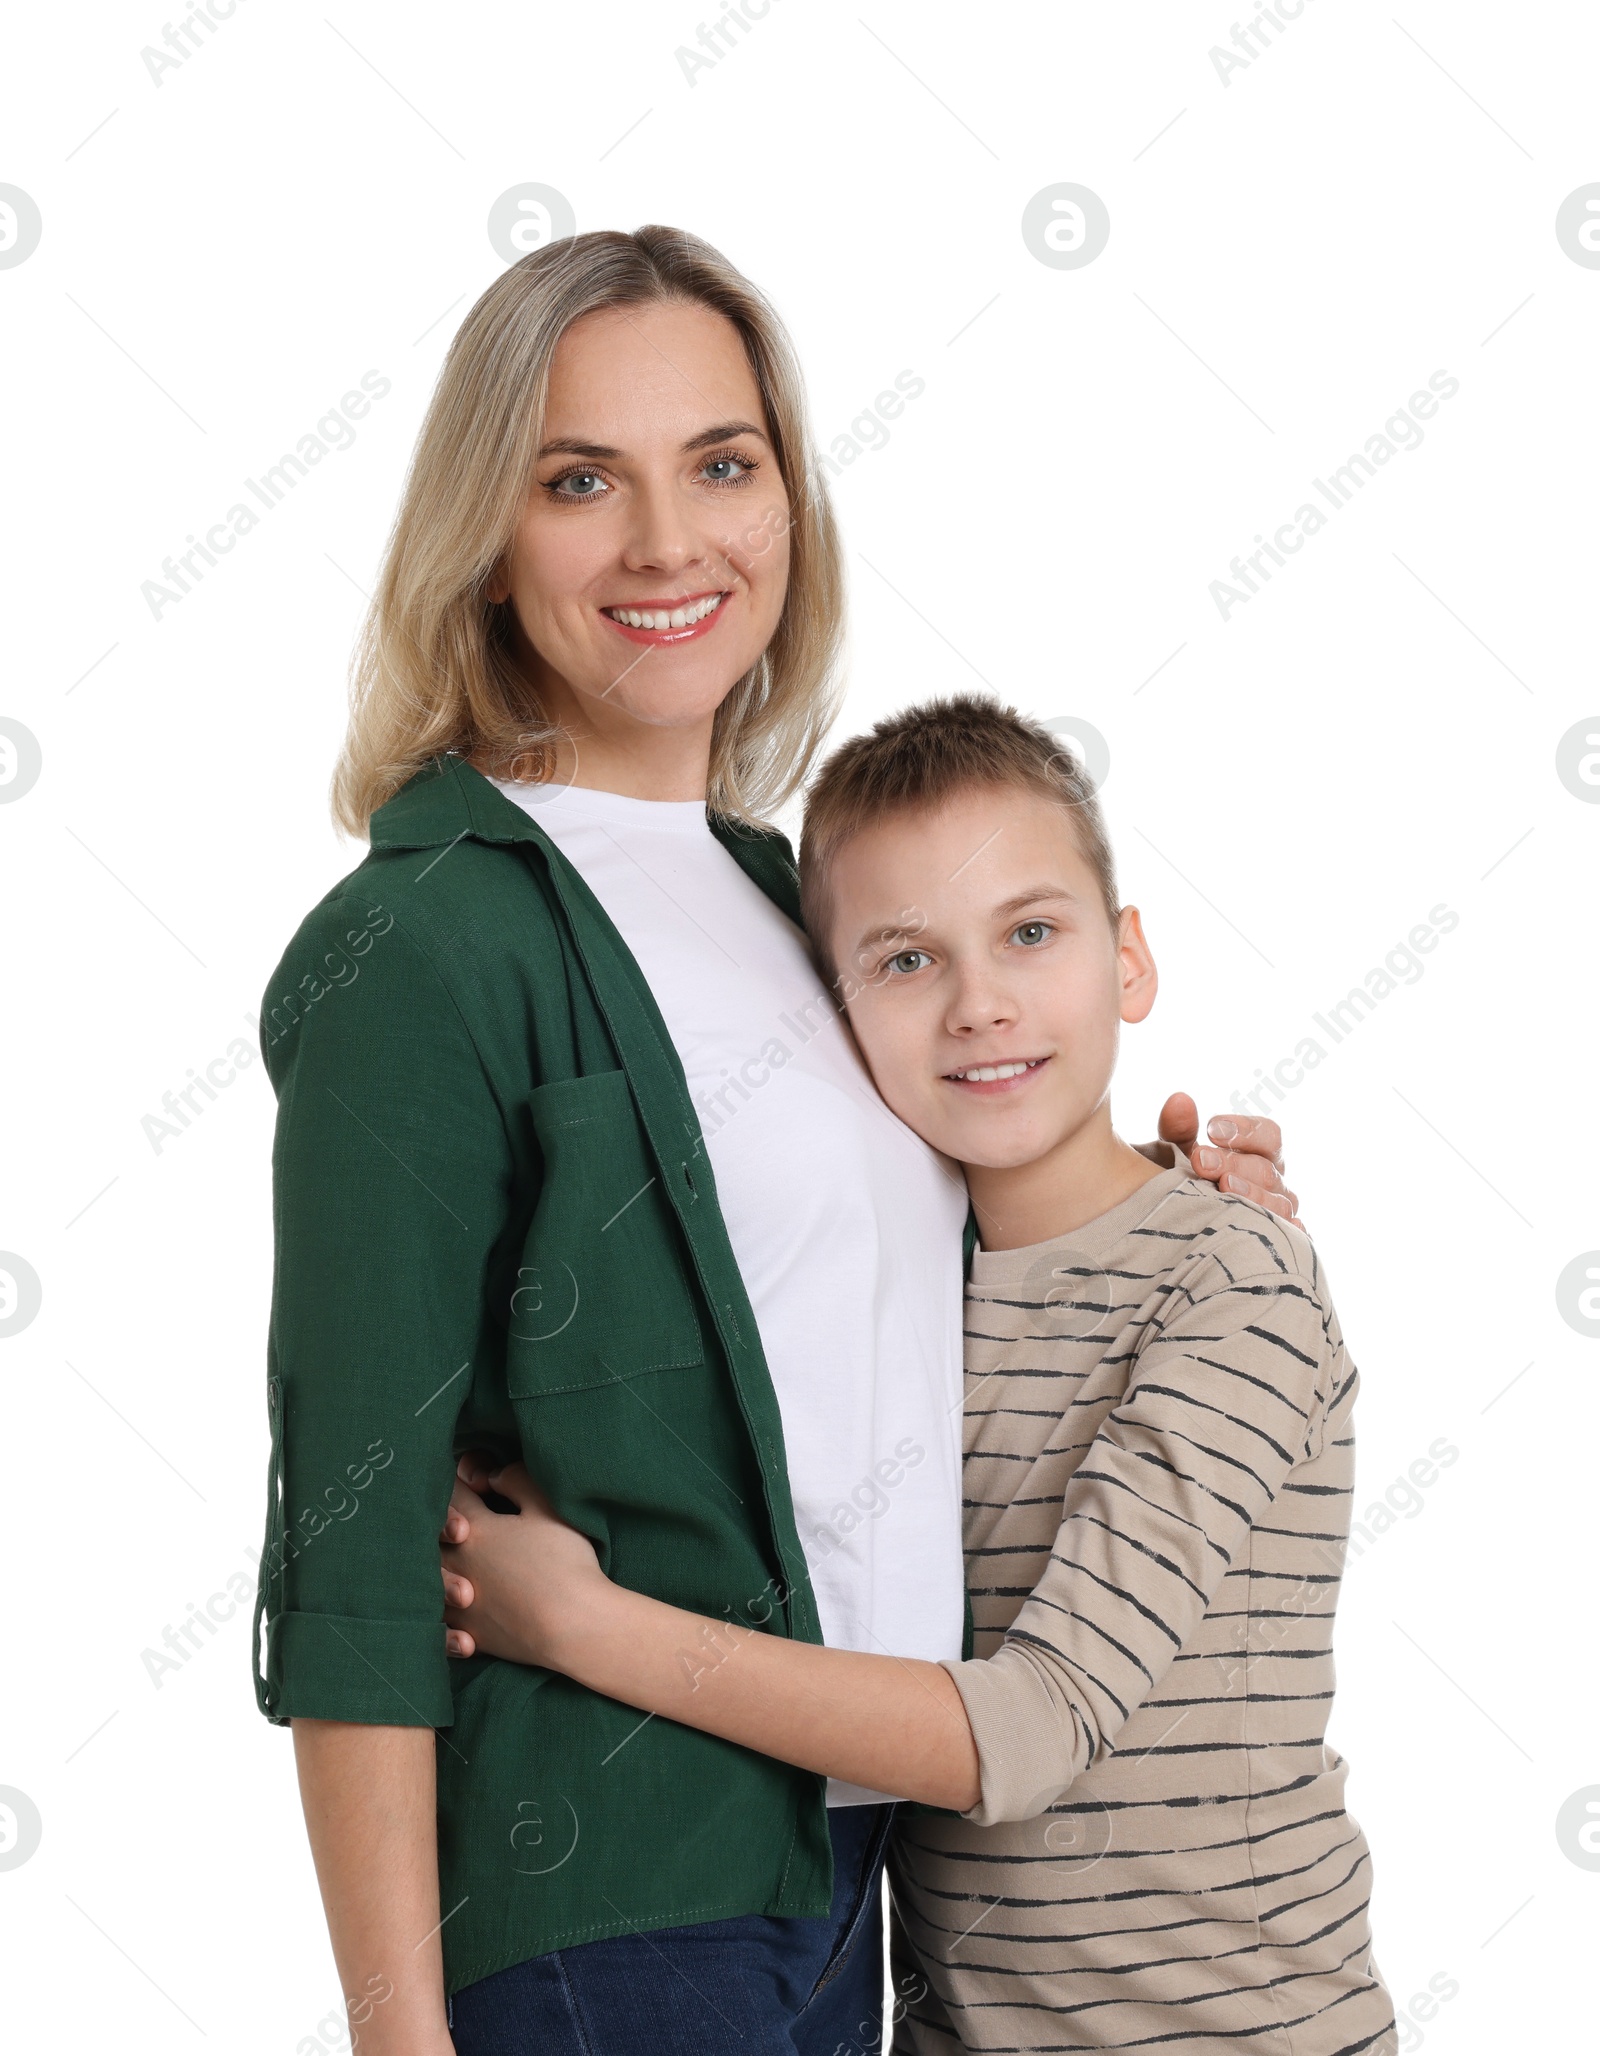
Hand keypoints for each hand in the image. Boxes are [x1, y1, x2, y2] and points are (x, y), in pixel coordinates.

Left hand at [439, 1457, 606, 1665]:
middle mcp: (458, 1563)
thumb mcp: (546, 1508)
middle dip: (439, 1525)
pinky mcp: (469, 1633)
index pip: (453, 1495)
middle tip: (457, 1522)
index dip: (460, 1481)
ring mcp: (459, 1603)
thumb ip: (516, 1481)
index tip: (472, 1479)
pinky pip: (441, 1622)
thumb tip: (492, 1475)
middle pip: (429, 1537)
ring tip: (454, 1566)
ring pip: (428, 1581)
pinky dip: (444, 1615)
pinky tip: (459, 1610)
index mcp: (476, 1529)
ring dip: (436, 1570)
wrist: (573, 1626)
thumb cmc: (564, 1564)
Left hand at [1154, 1092, 1302, 1229]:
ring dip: (1252, 1194)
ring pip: (1279, 1204)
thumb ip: (1177, 1129)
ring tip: (1223, 1188)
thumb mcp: (1174, 1154)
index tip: (1211, 1128)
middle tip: (1201, 1159)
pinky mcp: (1276, 1244)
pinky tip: (1263, 1227)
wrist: (1173, 1230)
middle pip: (1268, 1169)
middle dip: (1234, 1161)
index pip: (1269, 1136)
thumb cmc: (1183, 1185)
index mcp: (1260, 1155)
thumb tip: (1179, 1100)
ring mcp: (1279, 1215)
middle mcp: (1275, 1184)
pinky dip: (1285, 1233)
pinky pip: (1289, 1240)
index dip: (1245, 1130)